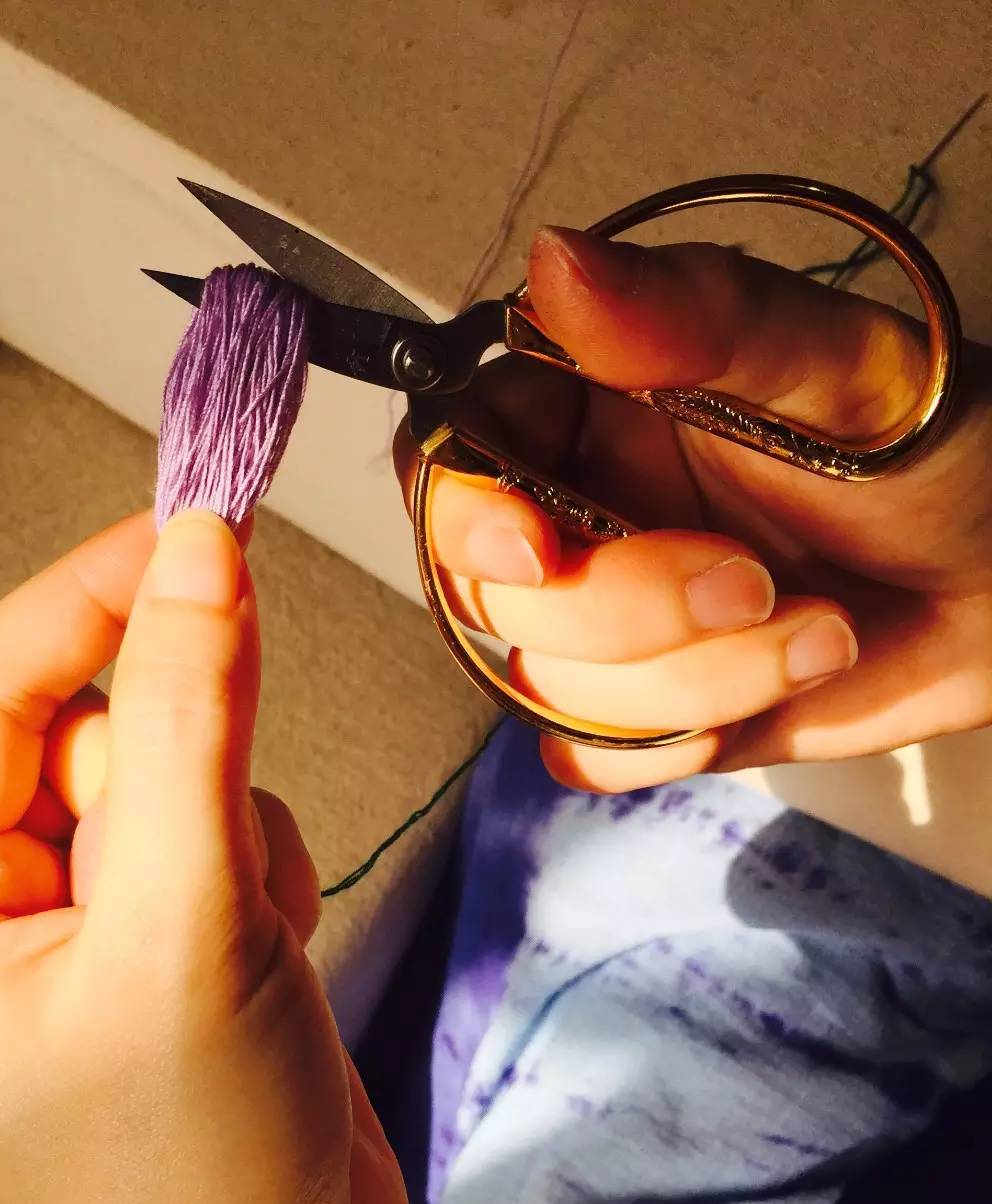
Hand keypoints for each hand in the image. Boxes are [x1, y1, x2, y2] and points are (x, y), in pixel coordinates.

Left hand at [0, 509, 423, 1203]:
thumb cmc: (197, 1181)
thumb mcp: (190, 931)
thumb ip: (198, 721)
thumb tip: (203, 542)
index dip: (90, 598)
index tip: (204, 524)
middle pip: (86, 723)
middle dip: (184, 776)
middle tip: (225, 876)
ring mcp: (75, 932)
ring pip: (172, 771)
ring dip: (235, 838)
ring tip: (247, 958)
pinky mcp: (161, 951)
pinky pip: (221, 832)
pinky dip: (264, 880)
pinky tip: (268, 975)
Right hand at [396, 227, 991, 790]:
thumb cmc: (948, 452)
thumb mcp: (839, 367)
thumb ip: (697, 316)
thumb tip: (555, 262)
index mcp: (592, 407)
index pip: (446, 456)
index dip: (461, 511)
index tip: (537, 545)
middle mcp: (577, 511)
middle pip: (486, 591)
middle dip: (628, 609)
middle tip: (759, 577)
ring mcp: (608, 621)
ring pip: (547, 684)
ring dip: (698, 677)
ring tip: (820, 626)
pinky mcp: (647, 708)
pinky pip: (590, 756)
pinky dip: (677, 739)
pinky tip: (771, 687)